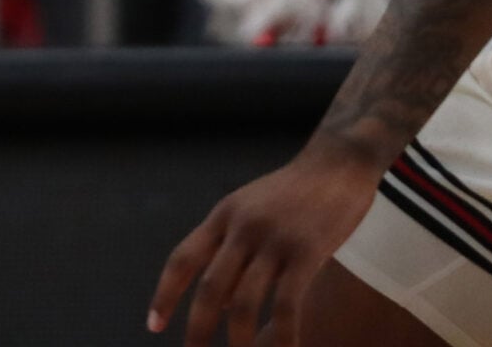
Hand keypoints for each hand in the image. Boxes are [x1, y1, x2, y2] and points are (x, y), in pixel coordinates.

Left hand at [148, 137, 382, 345]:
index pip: (182, 259)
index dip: (165, 294)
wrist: (337, 163)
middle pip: (209, 286)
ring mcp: (273, 240)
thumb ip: (232, 247)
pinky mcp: (306, 252)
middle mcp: (241, 228)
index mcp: (223, 216)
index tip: (154, 325)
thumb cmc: (294, 192)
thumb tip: (216, 300)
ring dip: (236, 339)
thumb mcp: (251, 209)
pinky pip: (287, 306)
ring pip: (243, 301)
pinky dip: (283, 336)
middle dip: (197, 327)